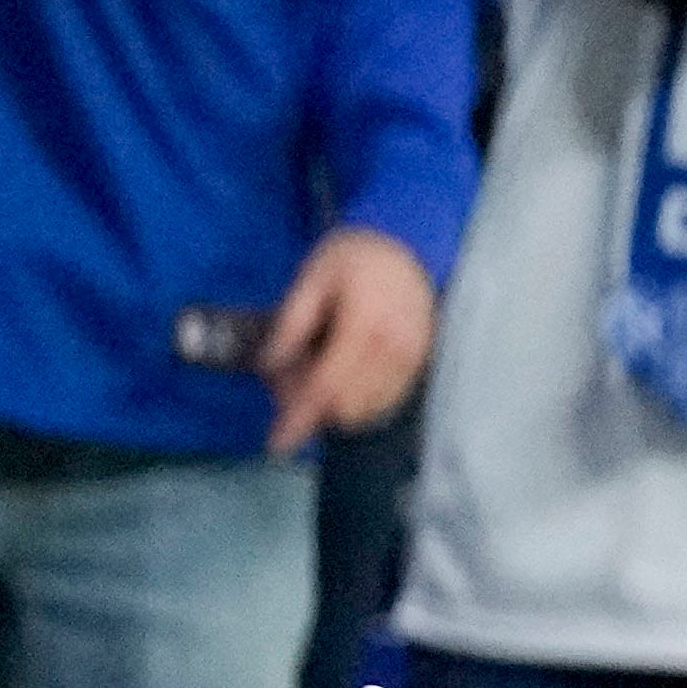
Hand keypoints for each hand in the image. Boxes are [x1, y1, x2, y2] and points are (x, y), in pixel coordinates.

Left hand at [249, 216, 437, 449]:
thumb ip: (292, 323)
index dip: (298, 418)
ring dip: (332, 406)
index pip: (326, 386)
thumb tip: (269, 364)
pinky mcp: (418, 364)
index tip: (276, 443)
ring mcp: (410, 359)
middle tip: (287, 378)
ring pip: (364, 410)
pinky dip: (356, 400)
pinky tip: (339, 373)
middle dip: (310, 406)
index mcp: (364, 324)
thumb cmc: (353, 257)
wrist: (406, 244)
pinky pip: (383, 402)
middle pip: (343, 406)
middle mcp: (393, 348)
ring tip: (313, 369)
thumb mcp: (311, 278)